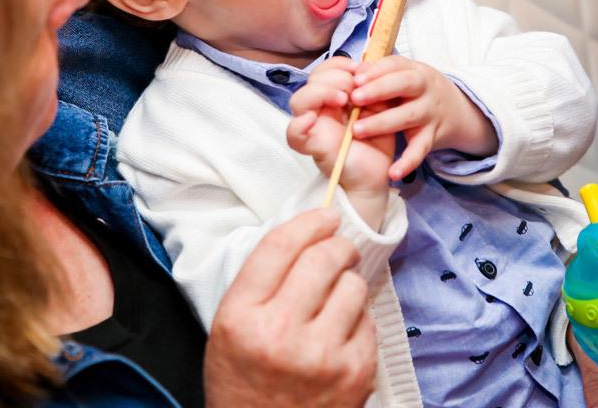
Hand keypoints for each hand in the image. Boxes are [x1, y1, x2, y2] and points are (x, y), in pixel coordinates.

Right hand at [204, 209, 376, 407]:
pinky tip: (341, 334)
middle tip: (339, 249)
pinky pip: (369, 320)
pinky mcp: (355, 373)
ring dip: (347, 283)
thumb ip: (260, 282)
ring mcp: (322, 356)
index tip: (325, 216)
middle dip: (337, 245)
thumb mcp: (229, 329)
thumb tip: (309, 233)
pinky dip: (358, 320)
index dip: (309, 222)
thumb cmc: (244, 382)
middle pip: (323, 258)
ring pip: (353, 286)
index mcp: (241, 318)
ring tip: (336, 299)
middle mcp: (280, 334)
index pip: (280, 246)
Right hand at [288, 58, 395, 224]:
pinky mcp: (313, 146)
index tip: (361, 69)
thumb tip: (365, 66)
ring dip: (321, 92)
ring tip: (344, 100)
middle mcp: (320, 110)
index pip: (325, 70)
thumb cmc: (376, 141)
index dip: (340, 64)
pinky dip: (299, 125)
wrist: (377, 174)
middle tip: (356, 89)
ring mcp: (313, 127)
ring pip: (298, 100)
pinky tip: (312, 120)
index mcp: (335, 98)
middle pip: (311, 80)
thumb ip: (371, 88)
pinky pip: (293, 134)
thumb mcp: (379, 107)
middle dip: (336, 76)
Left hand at [348, 56, 497, 180]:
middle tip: (354, 98)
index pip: (396, 65)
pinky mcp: (433, 136)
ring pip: (409, 116)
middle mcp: (426, 89)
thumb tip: (355, 73)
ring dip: (382, 123)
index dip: (375, 71)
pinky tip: (392, 172)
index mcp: (415, 70)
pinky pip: (420, 150)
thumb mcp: (406, 76)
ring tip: (356, 130)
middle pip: (404, 84)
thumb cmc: (419, 91)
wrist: (458, 111)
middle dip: (378, 90)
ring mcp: (431, 112)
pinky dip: (408, 162)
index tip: (354, 78)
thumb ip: (382, 74)